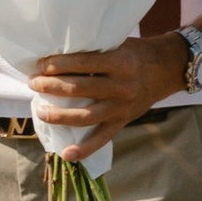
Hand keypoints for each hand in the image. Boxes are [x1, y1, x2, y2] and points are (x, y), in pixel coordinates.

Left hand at [28, 36, 185, 157]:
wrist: (167, 68)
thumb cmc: (135, 54)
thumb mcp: (117, 45)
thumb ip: (93, 51)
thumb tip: (56, 57)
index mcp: (119, 62)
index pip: (82, 62)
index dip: (58, 64)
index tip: (40, 64)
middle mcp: (122, 86)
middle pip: (80, 89)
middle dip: (51, 86)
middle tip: (34, 83)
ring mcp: (122, 107)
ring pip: (86, 116)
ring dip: (59, 115)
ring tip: (40, 111)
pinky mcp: (123, 122)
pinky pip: (103, 138)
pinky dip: (85, 149)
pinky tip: (66, 154)